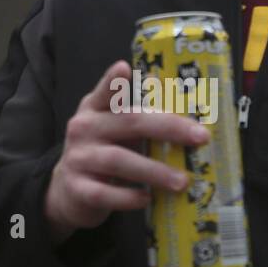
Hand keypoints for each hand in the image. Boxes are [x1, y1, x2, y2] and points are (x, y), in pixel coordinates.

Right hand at [43, 61, 208, 243]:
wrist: (67, 192)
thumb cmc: (102, 154)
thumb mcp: (113, 132)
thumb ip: (139, 122)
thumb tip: (189, 121)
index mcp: (95, 109)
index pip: (105, 92)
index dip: (113, 81)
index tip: (124, 67)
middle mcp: (84, 129)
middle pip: (128, 122)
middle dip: (168, 128)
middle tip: (199, 137)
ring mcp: (78, 158)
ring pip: (118, 160)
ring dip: (154, 170)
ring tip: (182, 181)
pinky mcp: (78, 188)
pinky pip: (106, 193)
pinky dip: (129, 197)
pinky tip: (147, 199)